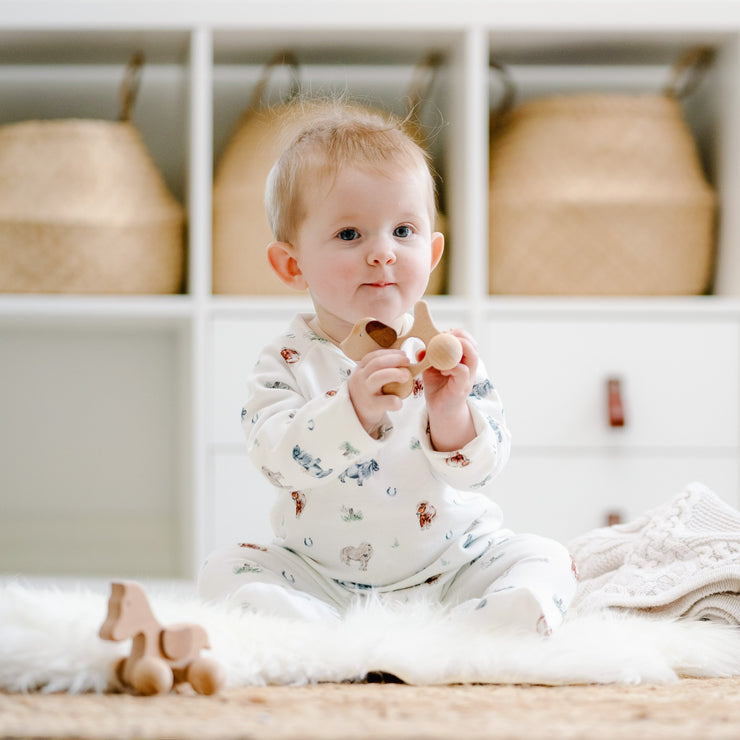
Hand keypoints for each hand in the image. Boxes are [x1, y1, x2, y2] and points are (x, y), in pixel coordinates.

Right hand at [348, 349, 410, 435]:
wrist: (354, 416)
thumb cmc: (366, 394)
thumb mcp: (366, 379)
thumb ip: (378, 370)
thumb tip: (403, 360)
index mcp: (360, 370)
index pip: (374, 356)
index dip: (390, 353)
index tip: (403, 354)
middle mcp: (360, 379)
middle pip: (377, 363)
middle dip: (395, 360)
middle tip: (408, 362)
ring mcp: (364, 392)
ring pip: (379, 377)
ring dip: (395, 373)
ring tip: (407, 376)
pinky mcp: (371, 406)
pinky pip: (387, 401)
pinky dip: (396, 400)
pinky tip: (399, 402)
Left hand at [423, 329, 477, 450]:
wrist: (440, 410)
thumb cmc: (437, 387)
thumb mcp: (429, 369)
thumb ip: (427, 357)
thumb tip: (421, 348)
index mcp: (462, 359)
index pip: (467, 340)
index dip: (458, 333)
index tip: (445, 332)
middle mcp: (468, 366)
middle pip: (472, 345)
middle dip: (459, 337)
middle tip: (445, 338)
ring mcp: (468, 377)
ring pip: (472, 356)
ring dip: (457, 349)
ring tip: (443, 350)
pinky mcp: (462, 387)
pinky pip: (463, 371)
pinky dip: (452, 366)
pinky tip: (442, 369)